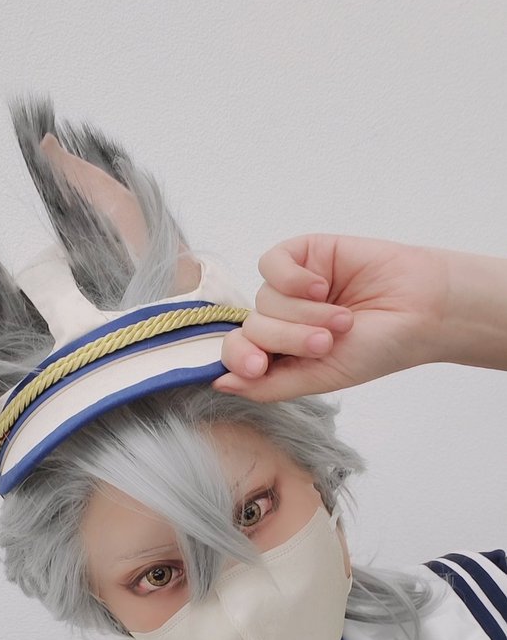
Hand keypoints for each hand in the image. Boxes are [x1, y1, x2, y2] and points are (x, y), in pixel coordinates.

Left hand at [212, 234, 449, 400]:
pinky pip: (271, 264)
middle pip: (252, 328)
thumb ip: (269, 385)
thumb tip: (220, 384)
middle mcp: (281, 321)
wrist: (420, 310)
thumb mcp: (320, 378)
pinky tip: (322, 286)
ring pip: (265, 299)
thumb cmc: (377, 348)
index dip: (241, 359)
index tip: (259, 365)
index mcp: (281, 354)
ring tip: (343, 318)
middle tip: (329, 342)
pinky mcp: (302, 254)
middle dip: (288, 338)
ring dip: (304, 313)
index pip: (238, 354)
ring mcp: (289, 287)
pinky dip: (294, 279)